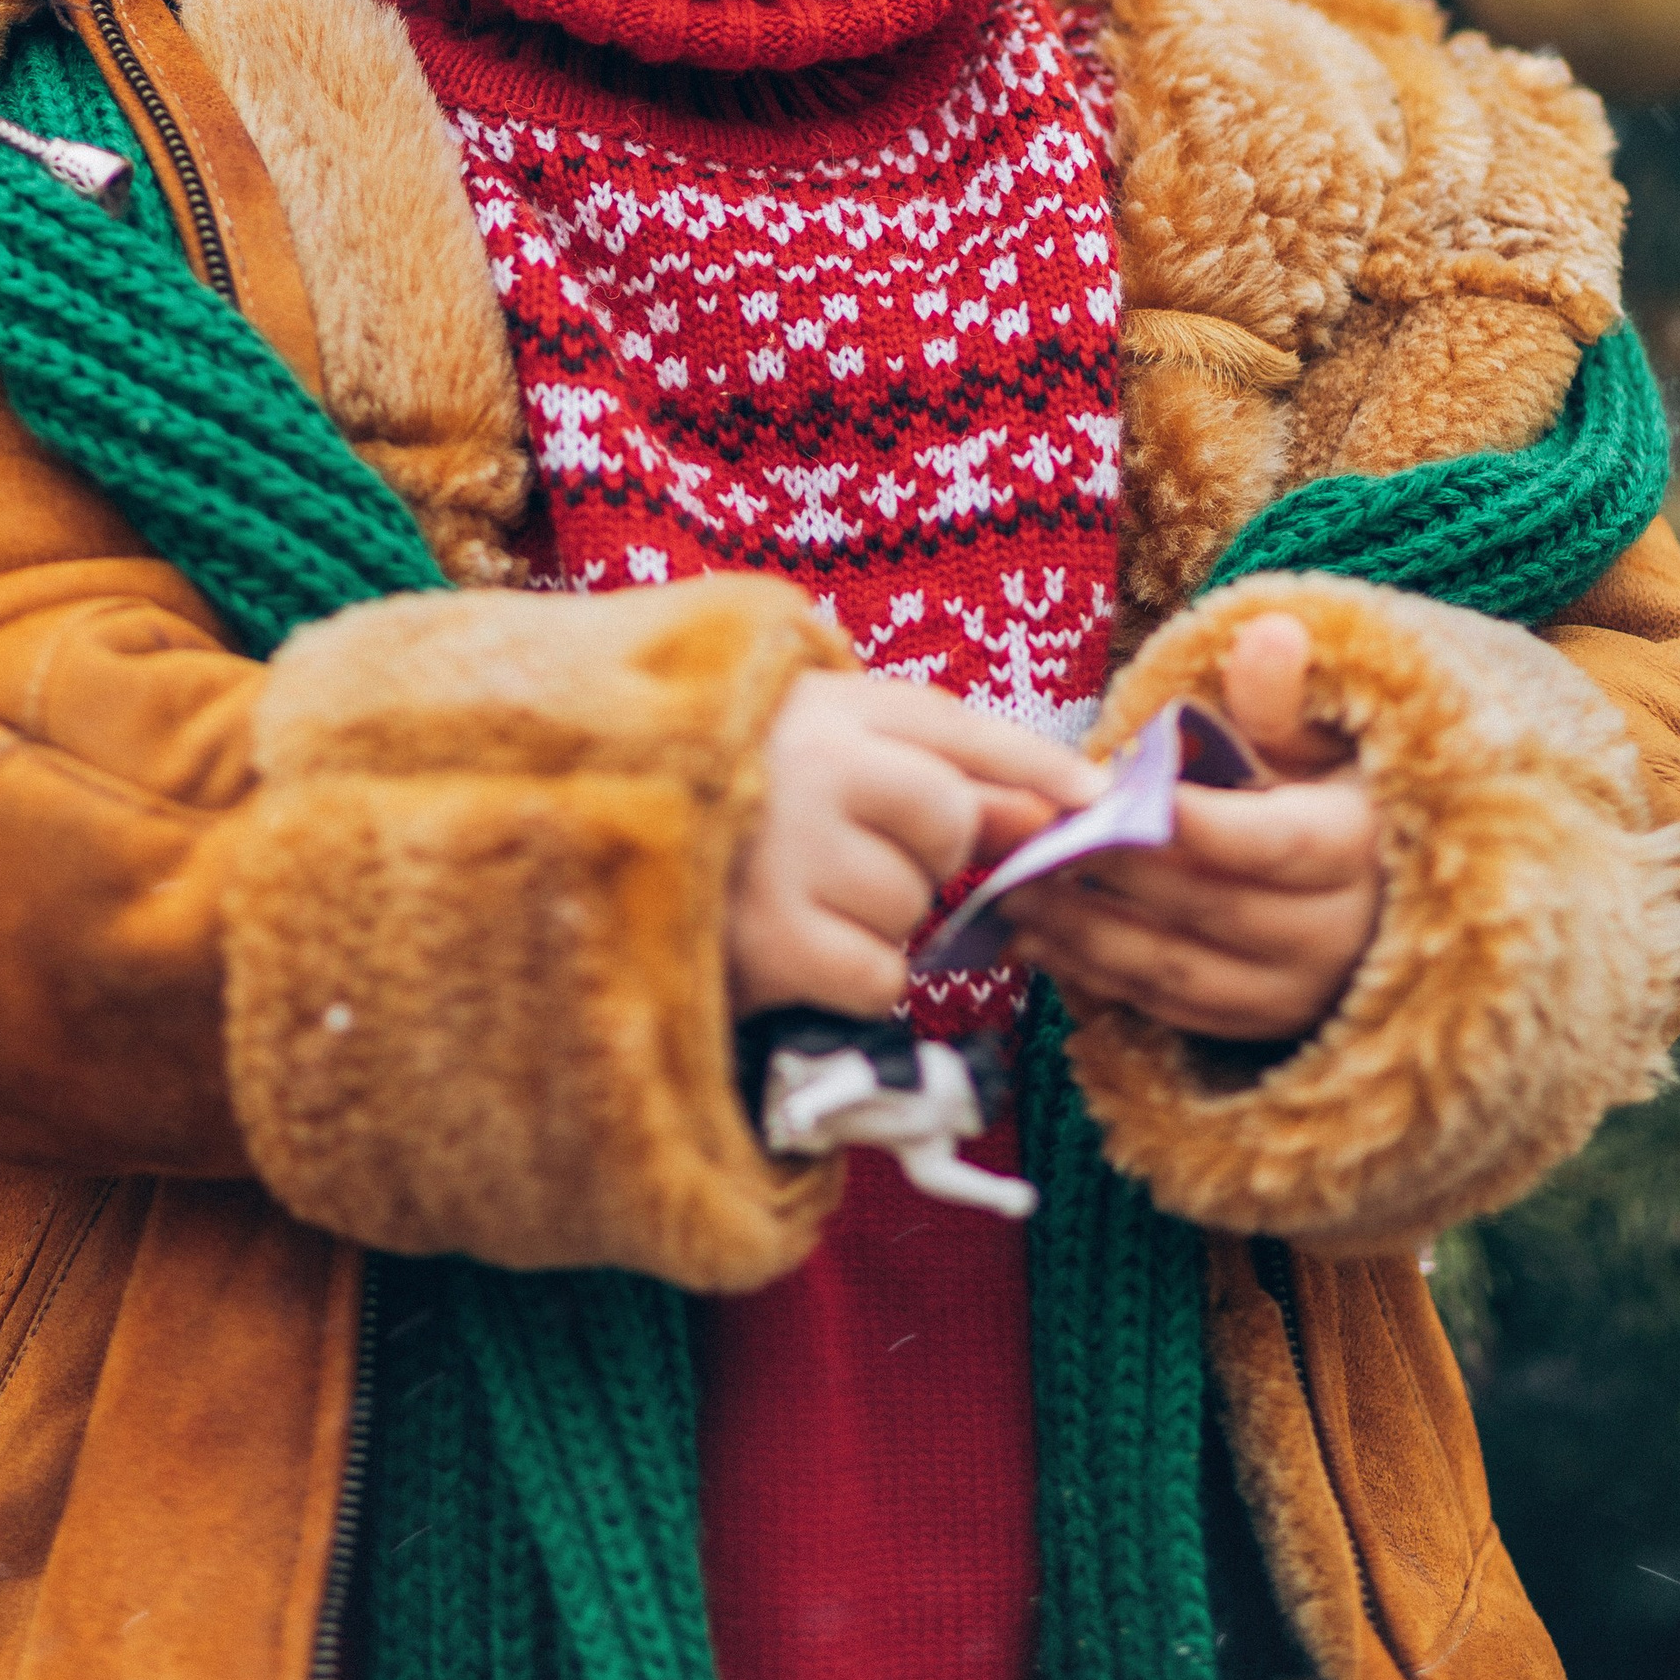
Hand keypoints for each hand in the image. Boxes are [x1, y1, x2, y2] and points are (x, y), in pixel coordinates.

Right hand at [728, 673, 1102, 1018]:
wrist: (583, 847)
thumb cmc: (723, 794)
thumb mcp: (819, 745)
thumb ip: (936, 764)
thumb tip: (1059, 810)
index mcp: (818, 702)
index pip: (953, 724)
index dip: (1032, 766)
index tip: (1095, 802)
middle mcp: (811, 766)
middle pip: (948, 821)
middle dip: (924, 851)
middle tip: (849, 851)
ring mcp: (790, 854)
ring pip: (913, 905)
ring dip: (878, 917)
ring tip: (798, 894)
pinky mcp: (770, 942)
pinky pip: (879, 975)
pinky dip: (855, 977)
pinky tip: (797, 946)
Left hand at [1001, 613, 1381, 1045]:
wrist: (1368, 884)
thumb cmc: (1323, 786)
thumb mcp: (1315, 734)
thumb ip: (1278, 696)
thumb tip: (1270, 634)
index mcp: (1353, 848)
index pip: (1274, 844)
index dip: (1199, 825)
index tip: (1118, 796)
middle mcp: (1334, 933)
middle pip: (1212, 906)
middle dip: (1115, 872)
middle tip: (1033, 836)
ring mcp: (1293, 992)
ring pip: (1180, 969)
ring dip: (1088, 933)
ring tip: (1012, 891)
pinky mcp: (1253, 1025)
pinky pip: (1169, 1010)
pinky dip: (1100, 978)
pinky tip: (1038, 940)